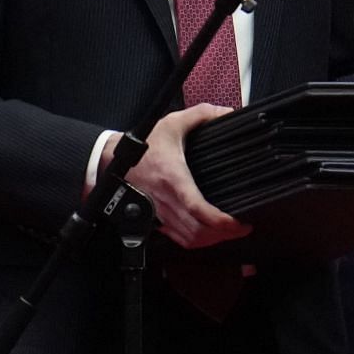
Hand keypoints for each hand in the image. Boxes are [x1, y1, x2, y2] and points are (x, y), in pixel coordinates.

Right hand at [116, 103, 248, 249]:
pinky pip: (177, 238)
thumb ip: (201, 114)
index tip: (239, 222)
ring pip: (187, 239)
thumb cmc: (143, 144)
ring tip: (230, 232)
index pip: (197, 208)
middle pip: (196, 232)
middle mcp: (165, 201)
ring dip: (211, 241)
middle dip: (223, 235)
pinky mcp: (155, 219)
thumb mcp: (172, 123)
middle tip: (242, 228)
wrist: (111, 160)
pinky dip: (196, 241)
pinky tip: (208, 234)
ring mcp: (159, 213)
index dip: (220, 221)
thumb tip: (227, 112)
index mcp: (173, 178)